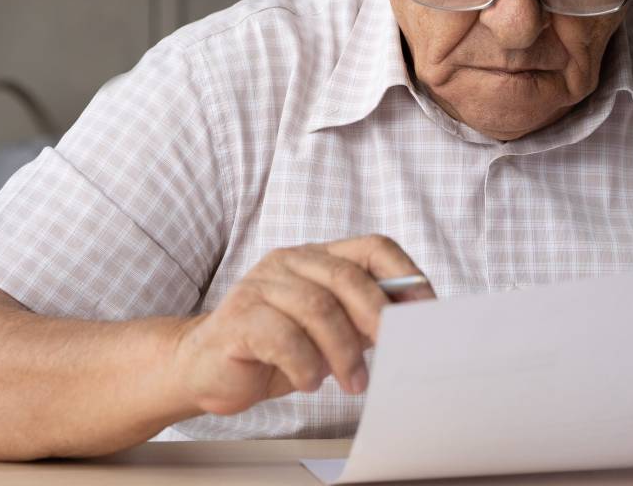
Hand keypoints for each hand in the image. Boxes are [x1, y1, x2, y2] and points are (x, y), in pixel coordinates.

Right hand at [169, 235, 435, 416]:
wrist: (205, 368)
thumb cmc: (273, 350)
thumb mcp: (328, 333)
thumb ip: (362, 322)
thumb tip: (413, 326)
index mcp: (317, 258)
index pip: (373, 248)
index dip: (406, 276)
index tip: (426, 311)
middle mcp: (289, 263)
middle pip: (347, 278)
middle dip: (376, 319)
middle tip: (391, 353)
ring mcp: (261, 286)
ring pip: (318, 309)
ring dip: (343, 353)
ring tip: (352, 384)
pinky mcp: (238, 318)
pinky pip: (284, 338)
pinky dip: (306, 366)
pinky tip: (309, 382)